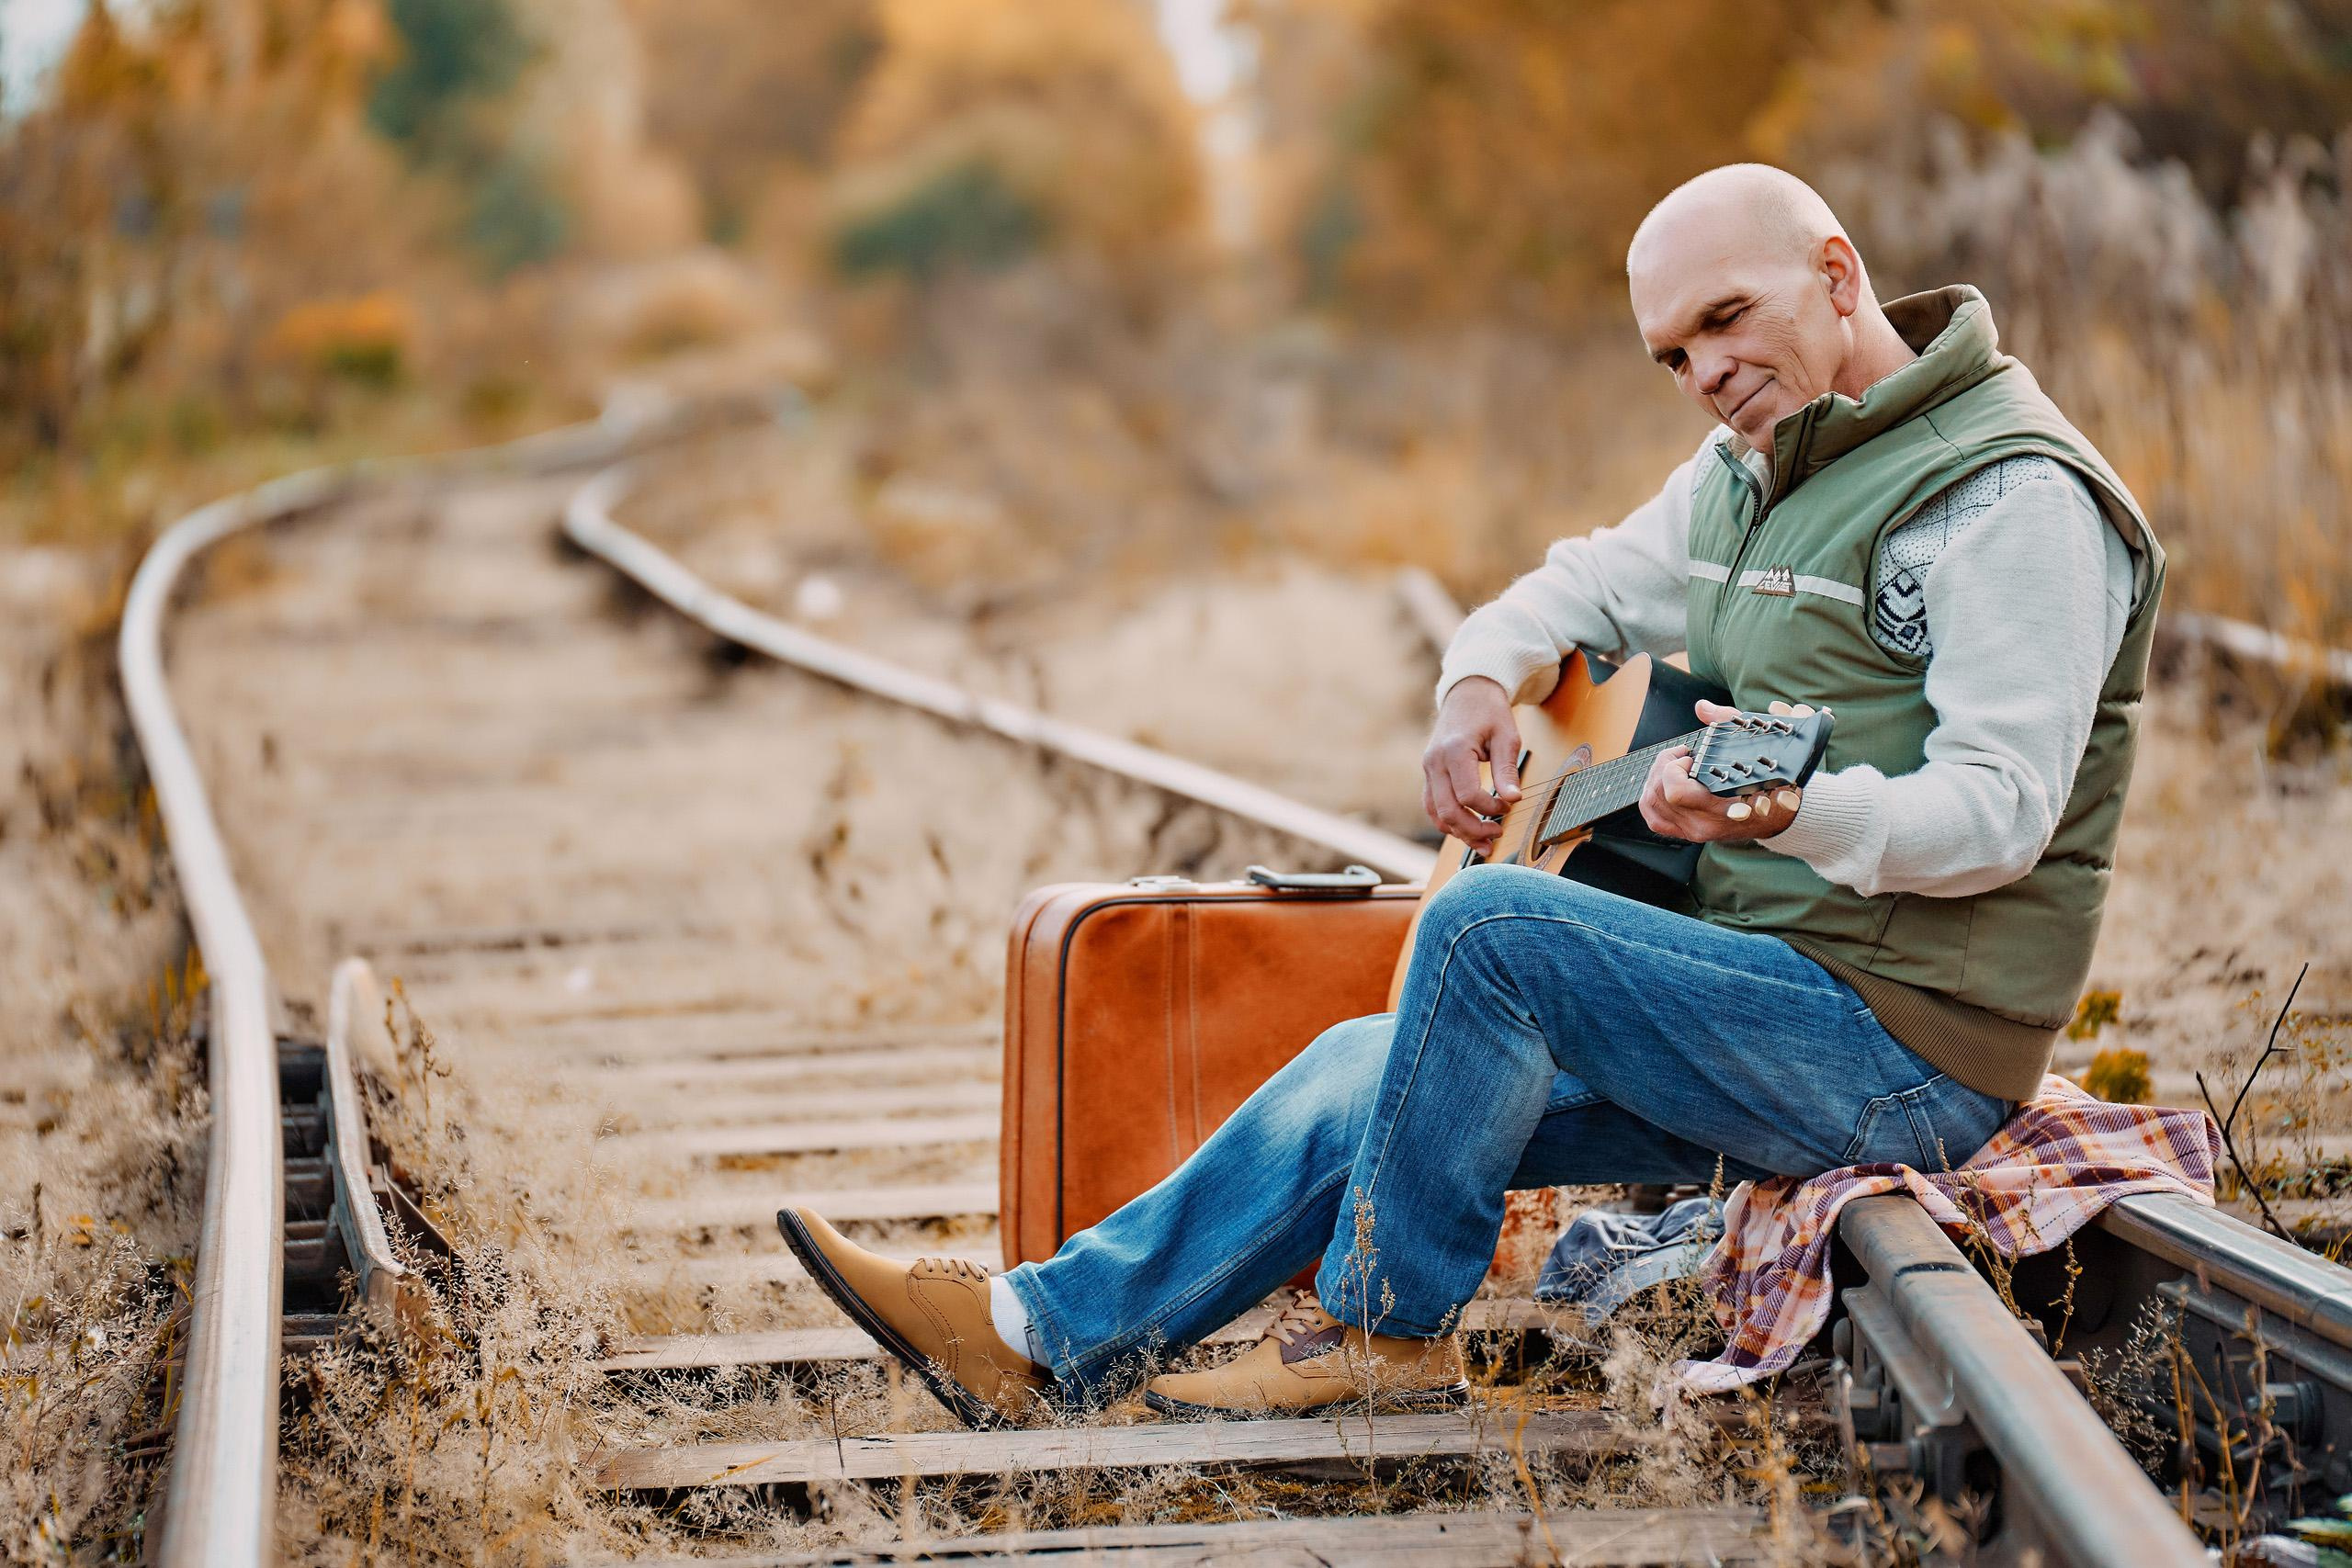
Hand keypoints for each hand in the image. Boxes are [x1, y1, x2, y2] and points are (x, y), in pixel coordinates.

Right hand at [1422, 677, 1521, 850]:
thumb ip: (1507, 769)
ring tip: (1483, 844)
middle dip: (1473, 830)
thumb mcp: (1506, 736)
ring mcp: (1428, 769)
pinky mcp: (1429, 774)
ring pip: (1436, 814)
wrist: (1467, 693)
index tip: (1508, 806)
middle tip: (1497, 834)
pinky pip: (1433, 806)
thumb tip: (1513, 799)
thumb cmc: (1488, 712)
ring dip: (1459, 833)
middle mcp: (1434, 762)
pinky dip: (1448, 822)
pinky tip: (1467, 830)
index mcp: (1454, 750)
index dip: (1489, 808)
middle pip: (1447, 811)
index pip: (1467, 794)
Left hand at [1638, 699, 1812, 843]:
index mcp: (1723, 808)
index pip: (1677, 794)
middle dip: (1664, 766)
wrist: (1777, 816)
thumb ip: (1729, 723)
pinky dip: (1651, 796)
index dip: (1674, 769)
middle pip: (1659, 795)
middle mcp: (1705, 824)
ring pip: (1651, 804)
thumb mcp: (1758, 746)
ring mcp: (1693, 831)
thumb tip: (1702, 708)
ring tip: (1674, 765)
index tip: (1690, 756)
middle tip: (1683, 756)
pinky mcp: (1685, 832)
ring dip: (1656, 777)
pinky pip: (1653, 817)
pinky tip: (1663, 781)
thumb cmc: (1770, 780)